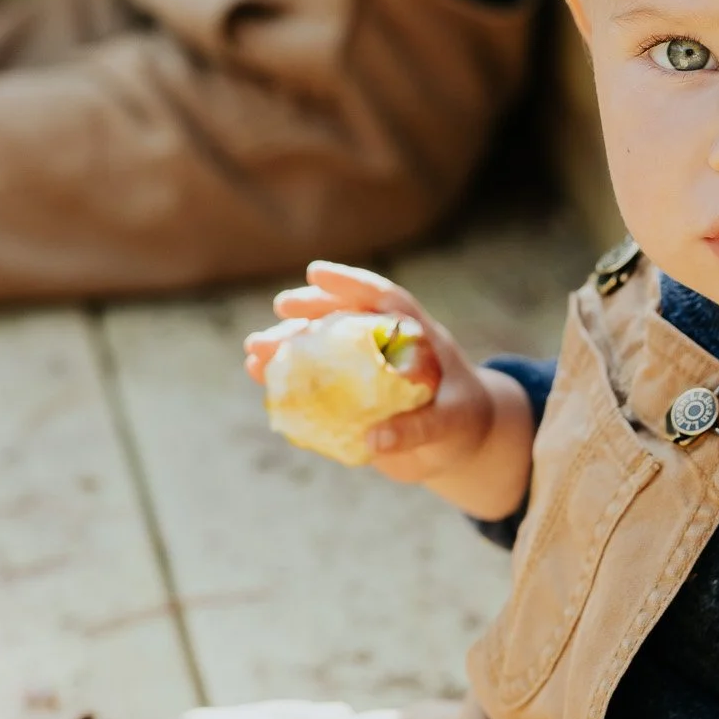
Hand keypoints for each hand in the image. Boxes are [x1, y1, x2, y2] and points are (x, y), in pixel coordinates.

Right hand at [244, 261, 533, 518]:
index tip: (315, 274)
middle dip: (310, 309)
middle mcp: (383, 343)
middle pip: (344, 317)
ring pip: (320, 347)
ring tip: (255, 351)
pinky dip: (286, 378)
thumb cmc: (463, 421)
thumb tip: (374, 439)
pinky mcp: (348, 395)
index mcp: (415, 334)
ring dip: (287, 344)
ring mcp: (362, 368)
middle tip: (280, 307)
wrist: (459, 443)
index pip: (385, 299)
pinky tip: (259, 374)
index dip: (351, 284)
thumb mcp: (451, 424)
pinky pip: (312, 382)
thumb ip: (418, 429)